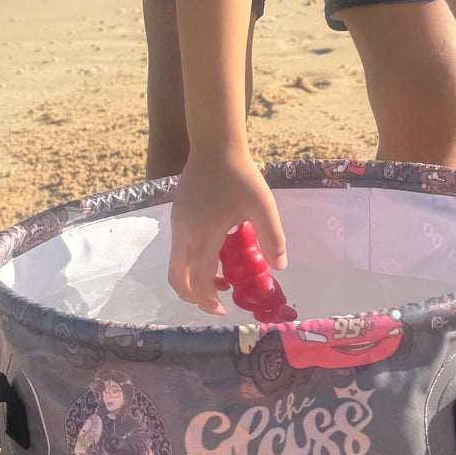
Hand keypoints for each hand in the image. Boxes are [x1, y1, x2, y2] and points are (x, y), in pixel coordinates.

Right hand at [168, 147, 287, 314]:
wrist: (214, 145)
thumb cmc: (240, 175)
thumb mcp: (263, 206)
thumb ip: (272, 238)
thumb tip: (279, 267)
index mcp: (203, 235)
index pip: (199, 280)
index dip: (208, 301)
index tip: (223, 310)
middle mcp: (184, 233)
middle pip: (177, 278)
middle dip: (193, 296)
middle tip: (216, 300)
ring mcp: (177, 224)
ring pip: (176, 264)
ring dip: (193, 278)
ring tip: (220, 277)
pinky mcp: (177, 215)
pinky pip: (179, 248)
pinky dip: (192, 261)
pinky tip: (215, 250)